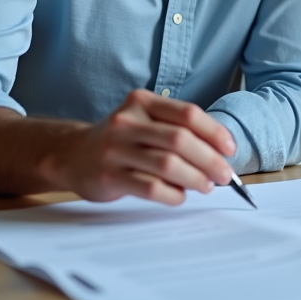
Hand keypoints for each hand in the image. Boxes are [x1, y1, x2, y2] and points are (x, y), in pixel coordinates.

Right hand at [39, 90, 236, 204]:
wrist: (71, 154)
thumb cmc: (120, 140)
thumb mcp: (143, 121)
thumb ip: (175, 129)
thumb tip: (218, 152)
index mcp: (142, 102)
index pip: (188, 114)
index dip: (214, 132)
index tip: (229, 149)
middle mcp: (127, 121)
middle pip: (180, 140)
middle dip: (209, 160)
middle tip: (224, 175)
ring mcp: (115, 149)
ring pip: (167, 164)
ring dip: (194, 178)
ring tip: (206, 186)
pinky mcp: (108, 175)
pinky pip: (149, 187)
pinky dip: (172, 194)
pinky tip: (179, 196)